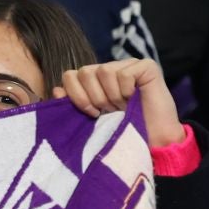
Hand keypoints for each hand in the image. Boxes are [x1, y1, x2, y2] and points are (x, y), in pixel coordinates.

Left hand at [54, 58, 184, 149]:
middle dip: (94, 97)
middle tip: (110, 111)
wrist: (152, 143)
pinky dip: (126, 90)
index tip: (91, 113)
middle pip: (85, 72)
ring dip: (112, 96)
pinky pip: (124, 73)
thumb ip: (74, 104)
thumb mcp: (91, 120)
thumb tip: (56, 90)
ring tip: (123, 106)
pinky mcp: (146, 66)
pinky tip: (135, 99)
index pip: (71, 75)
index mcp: (95, 81)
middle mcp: (111, 70)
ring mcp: (129, 65)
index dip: (76, 95)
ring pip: (104, 71)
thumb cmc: (122, 132)